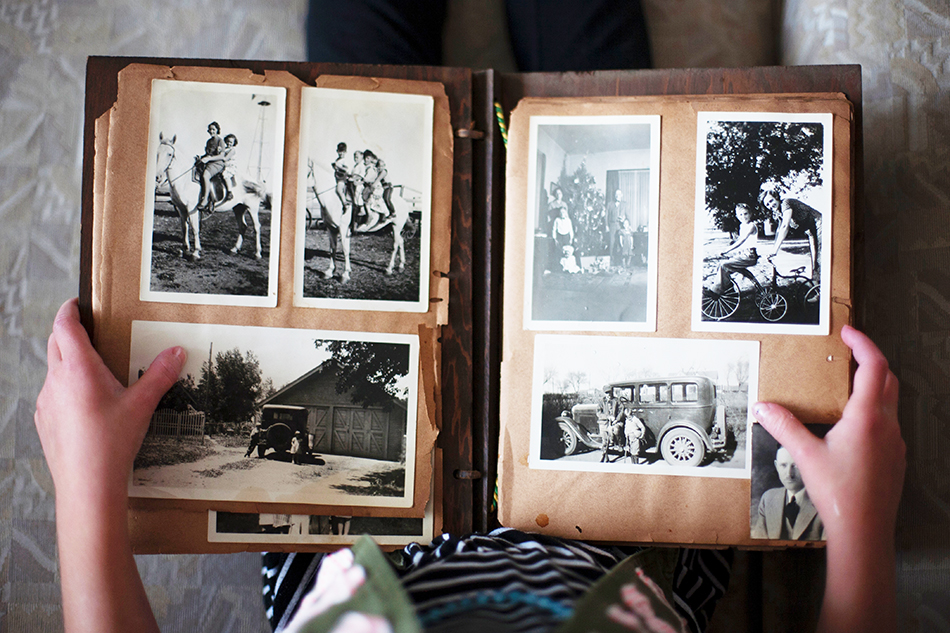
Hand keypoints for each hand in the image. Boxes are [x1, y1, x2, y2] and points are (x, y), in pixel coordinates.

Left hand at [34, 299, 185, 507]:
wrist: (86, 485)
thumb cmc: (111, 443)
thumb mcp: (142, 405)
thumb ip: (161, 375)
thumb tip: (176, 352)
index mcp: (78, 369)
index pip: (64, 326)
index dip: (69, 310)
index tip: (77, 302)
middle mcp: (56, 381)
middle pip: (55, 343)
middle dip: (68, 332)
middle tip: (90, 330)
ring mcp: (46, 402)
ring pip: (53, 370)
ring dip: (68, 362)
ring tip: (95, 371)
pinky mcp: (44, 421)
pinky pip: (53, 394)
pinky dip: (66, 388)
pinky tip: (87, 404)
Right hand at [753, 325, 903, 632]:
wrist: (864, 531)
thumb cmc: (840, 494)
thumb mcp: (805, 455)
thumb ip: (783, 426)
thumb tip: (763, 407)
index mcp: (867, 417)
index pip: (873, 367)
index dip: (863, 344)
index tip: (849, 333)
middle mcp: (886, 425)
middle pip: (888, 379)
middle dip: (870, 360)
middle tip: (849, 353)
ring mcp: (895, 442)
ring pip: (891, 401)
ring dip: (874, 385)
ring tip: (847, 386)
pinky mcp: (895, 458)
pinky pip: (889, 423)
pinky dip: (874, 410)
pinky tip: (853, 424)